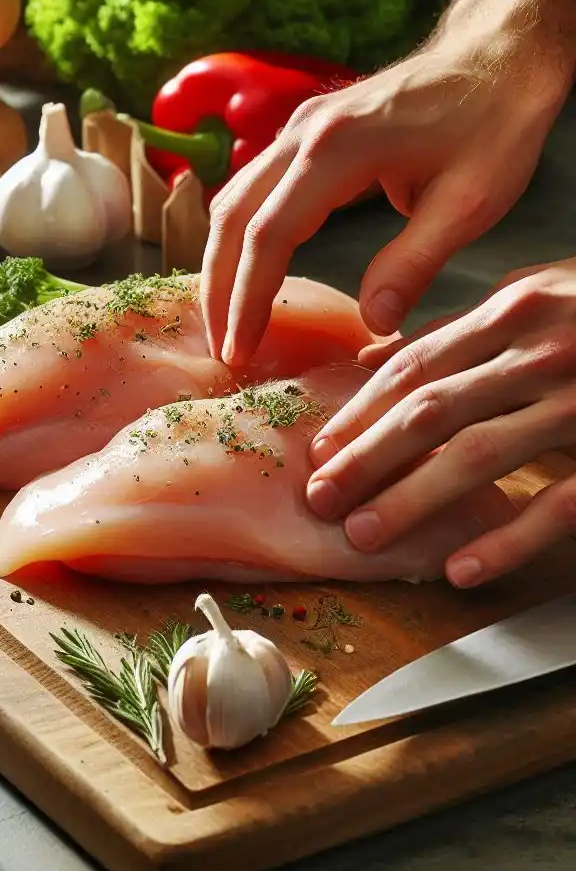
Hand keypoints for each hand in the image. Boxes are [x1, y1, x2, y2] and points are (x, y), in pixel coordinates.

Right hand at [199, 32, 571, 366]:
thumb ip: (414, 264)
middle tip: (221, 349)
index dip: (248, 299)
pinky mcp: (300, 136)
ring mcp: (296, 131)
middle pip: (230, 220)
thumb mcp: (471, 201)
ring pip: (230, 203)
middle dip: (217, 290)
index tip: (242, 349)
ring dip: (219, 265)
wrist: (498, 54)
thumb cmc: (493, 122)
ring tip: (226, 321)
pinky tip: (243, 274)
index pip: (268, 236)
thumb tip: (373, 323)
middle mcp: (301, 135)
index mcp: (336, 150)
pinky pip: (248, 191)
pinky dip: (236, 239)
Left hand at [304, 259, 575, 587]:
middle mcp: (545, 348)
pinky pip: (561, 503)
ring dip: (413, 501)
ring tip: (365, 536)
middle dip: (366, 460)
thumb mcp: (542, 300)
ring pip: (480, 456)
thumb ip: (463, 332)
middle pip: (431, 412)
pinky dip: (507, 540)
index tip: (318, 450)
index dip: (359, 413)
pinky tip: (460, 569)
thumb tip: (372, 358)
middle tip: (320, 500)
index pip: (414, 368)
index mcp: (516, 310)